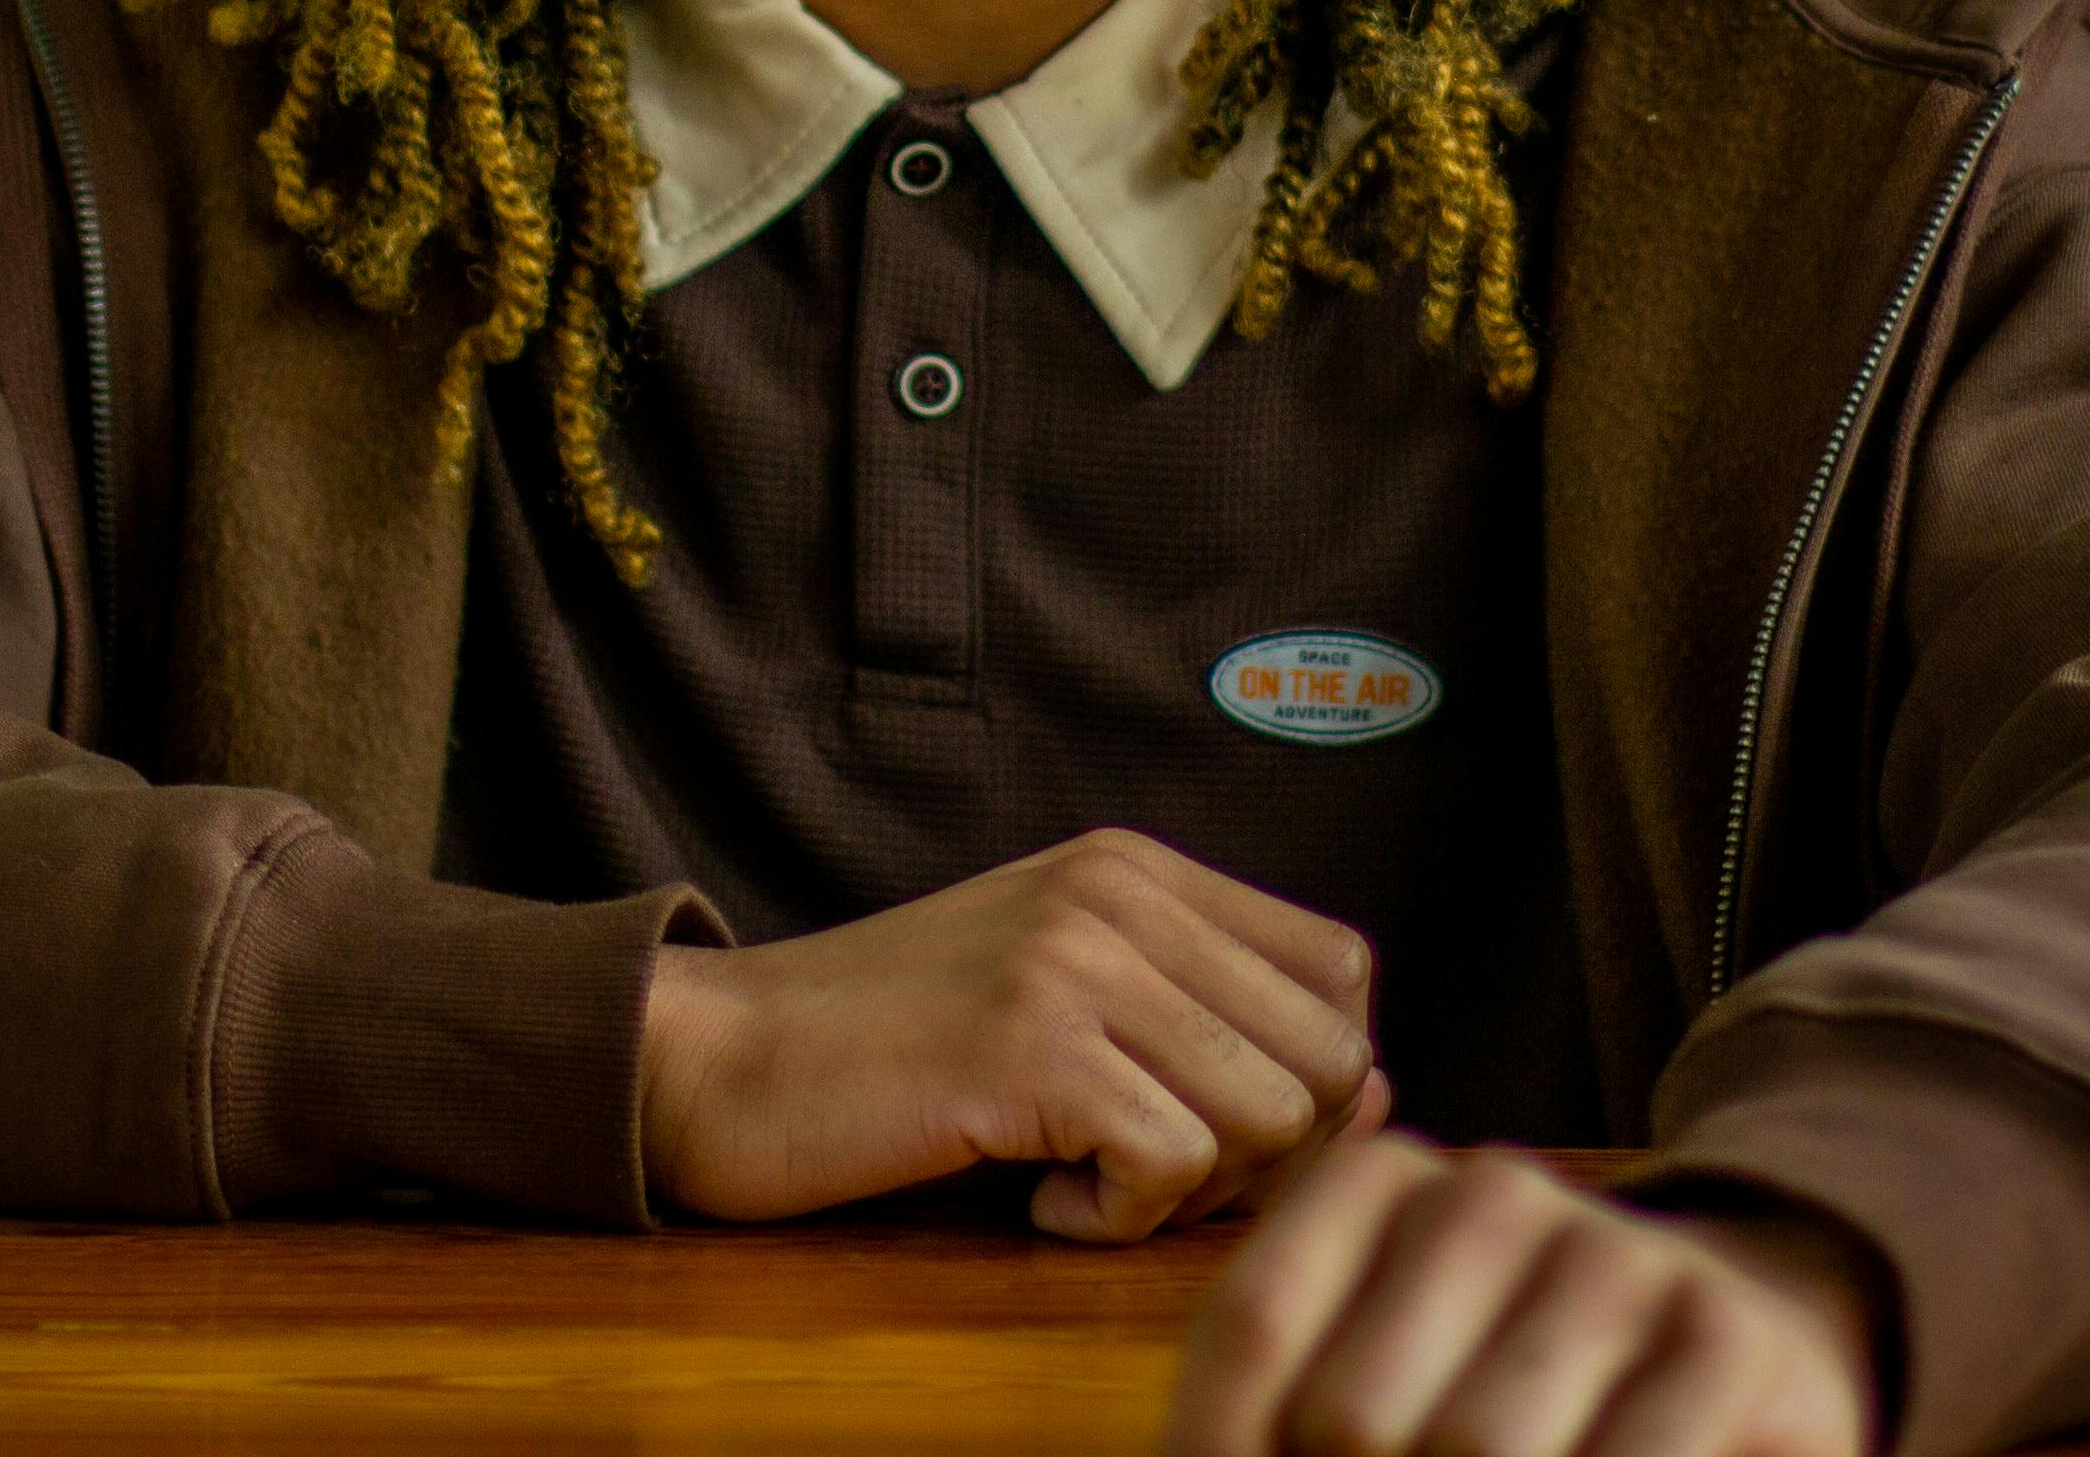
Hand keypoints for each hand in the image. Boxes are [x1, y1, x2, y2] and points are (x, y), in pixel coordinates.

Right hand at [637, 827, 1391, 1238]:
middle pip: (1331, 1055)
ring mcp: (1076, 962)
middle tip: (1152, 1177)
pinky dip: (1118, 1219)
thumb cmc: (889, 1053)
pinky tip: (1039, 1202)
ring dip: (1194, 1192)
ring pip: (1271, 1115)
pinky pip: (1173, 1163)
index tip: (1220, 1134)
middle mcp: (1121, 894)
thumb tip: (1375, 1093)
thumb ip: (1198, 1017)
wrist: (713, 1059)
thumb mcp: (1058, 989)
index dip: (1318, 1078)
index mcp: (1138, 870)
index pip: (1342, 972)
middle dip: (1270, 1156)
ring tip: (1087, 1182)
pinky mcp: (1030, 1046)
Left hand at [1164, 1135, 1883, 1456]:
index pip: (1254, 1327)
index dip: (1221, 1447)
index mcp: (1383, 1185)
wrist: (1737, 1355)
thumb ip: (1268, 1415)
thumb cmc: (1500, 1390)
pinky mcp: (1723, 1337)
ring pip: (1475, 1448)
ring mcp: (1616, 1257)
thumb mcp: (1373, 1376)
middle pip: (1351, 1413)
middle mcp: (1493, 1192)